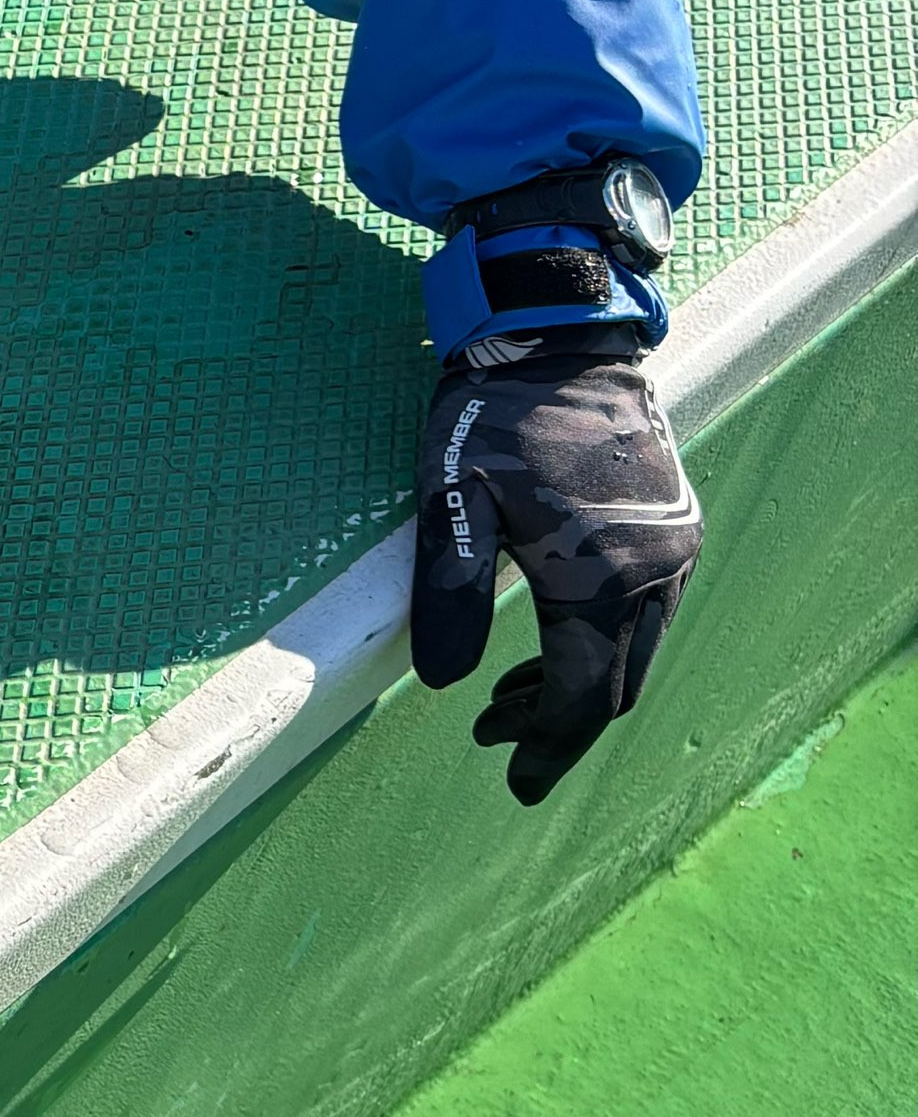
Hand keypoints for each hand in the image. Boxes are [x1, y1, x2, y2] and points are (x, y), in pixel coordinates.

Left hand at [410, 345, 699, 802]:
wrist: (563, 335)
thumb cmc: (498, 415)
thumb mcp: (455, 500)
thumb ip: (449, 593)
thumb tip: (440, 684)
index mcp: (602, 580)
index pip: (582, 698)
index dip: (545, 747)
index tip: (511, 781)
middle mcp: (655, 573)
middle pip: (616, 686)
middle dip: (556, 725)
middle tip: (493, 738)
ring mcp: (674, 548)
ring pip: (634, 650)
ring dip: (578, 684)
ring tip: (508, 696)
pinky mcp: (675, 525)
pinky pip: (647, 612)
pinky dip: (602, 643)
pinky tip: (554, 639)